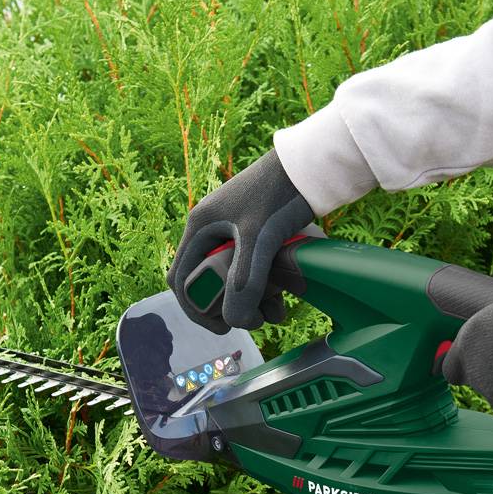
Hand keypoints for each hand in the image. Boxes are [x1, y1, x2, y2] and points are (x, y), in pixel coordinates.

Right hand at [167, 149, 314, 333]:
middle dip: (231, 306)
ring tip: (276, 311)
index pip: (181, 280)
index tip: (223, 327)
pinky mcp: (256, 233)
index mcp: (201, 227)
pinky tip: (284, 294)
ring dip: (252, 299)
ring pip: (234, 277)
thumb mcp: (259, 241)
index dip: (196, 309)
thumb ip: (244, 282)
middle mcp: (212, 229)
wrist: (310, 166)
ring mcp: (234, 230)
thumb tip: (234, 321)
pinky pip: (252, 267)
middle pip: (209, 282)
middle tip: (255, 321)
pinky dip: (264, 284)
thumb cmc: (279, 195)